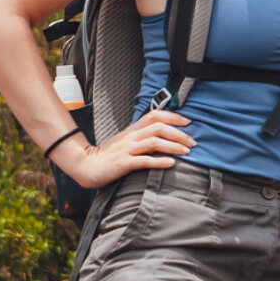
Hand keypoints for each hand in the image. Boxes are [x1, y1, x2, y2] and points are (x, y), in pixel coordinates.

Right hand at [53, 107, 194, 188]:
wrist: (87, 165)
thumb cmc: (110, 154)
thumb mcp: (126, 140)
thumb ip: (142, 135)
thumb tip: (163, 133)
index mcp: (133, 129)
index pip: (155, 115)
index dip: (173, 116)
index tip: (188, 122)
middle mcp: (131, 136)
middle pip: (158, 128)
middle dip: (179, 133)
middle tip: (193, 141)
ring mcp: (127, 149)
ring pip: (154, 142)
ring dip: (173, 146)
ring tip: (187, 151)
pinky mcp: (124, 163)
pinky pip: (144, 161)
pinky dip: (160, 161)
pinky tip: (171, 163)